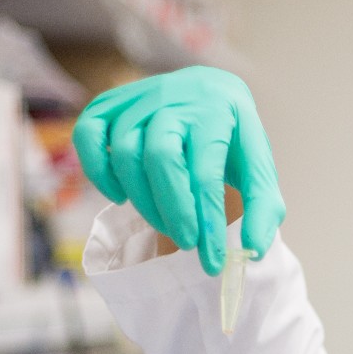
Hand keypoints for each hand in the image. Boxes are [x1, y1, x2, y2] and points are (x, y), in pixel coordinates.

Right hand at [71, 66, 285, 275]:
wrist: (208, 93)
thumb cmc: (232, 142)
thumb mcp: (258, 170)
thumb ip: (264, 209)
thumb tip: (253, 251)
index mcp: (216, 111)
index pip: (205, 172)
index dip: (207, 221)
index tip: (212, 260)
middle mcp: (174, 98)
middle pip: (160, 157)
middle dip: (174, 211)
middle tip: (187, 244)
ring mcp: (137, 99)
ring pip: (125, 152)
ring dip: (142, 200)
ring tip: (164, 224)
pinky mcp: (110, 105)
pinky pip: (88, 135)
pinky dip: (97, 170)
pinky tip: (121, 196)